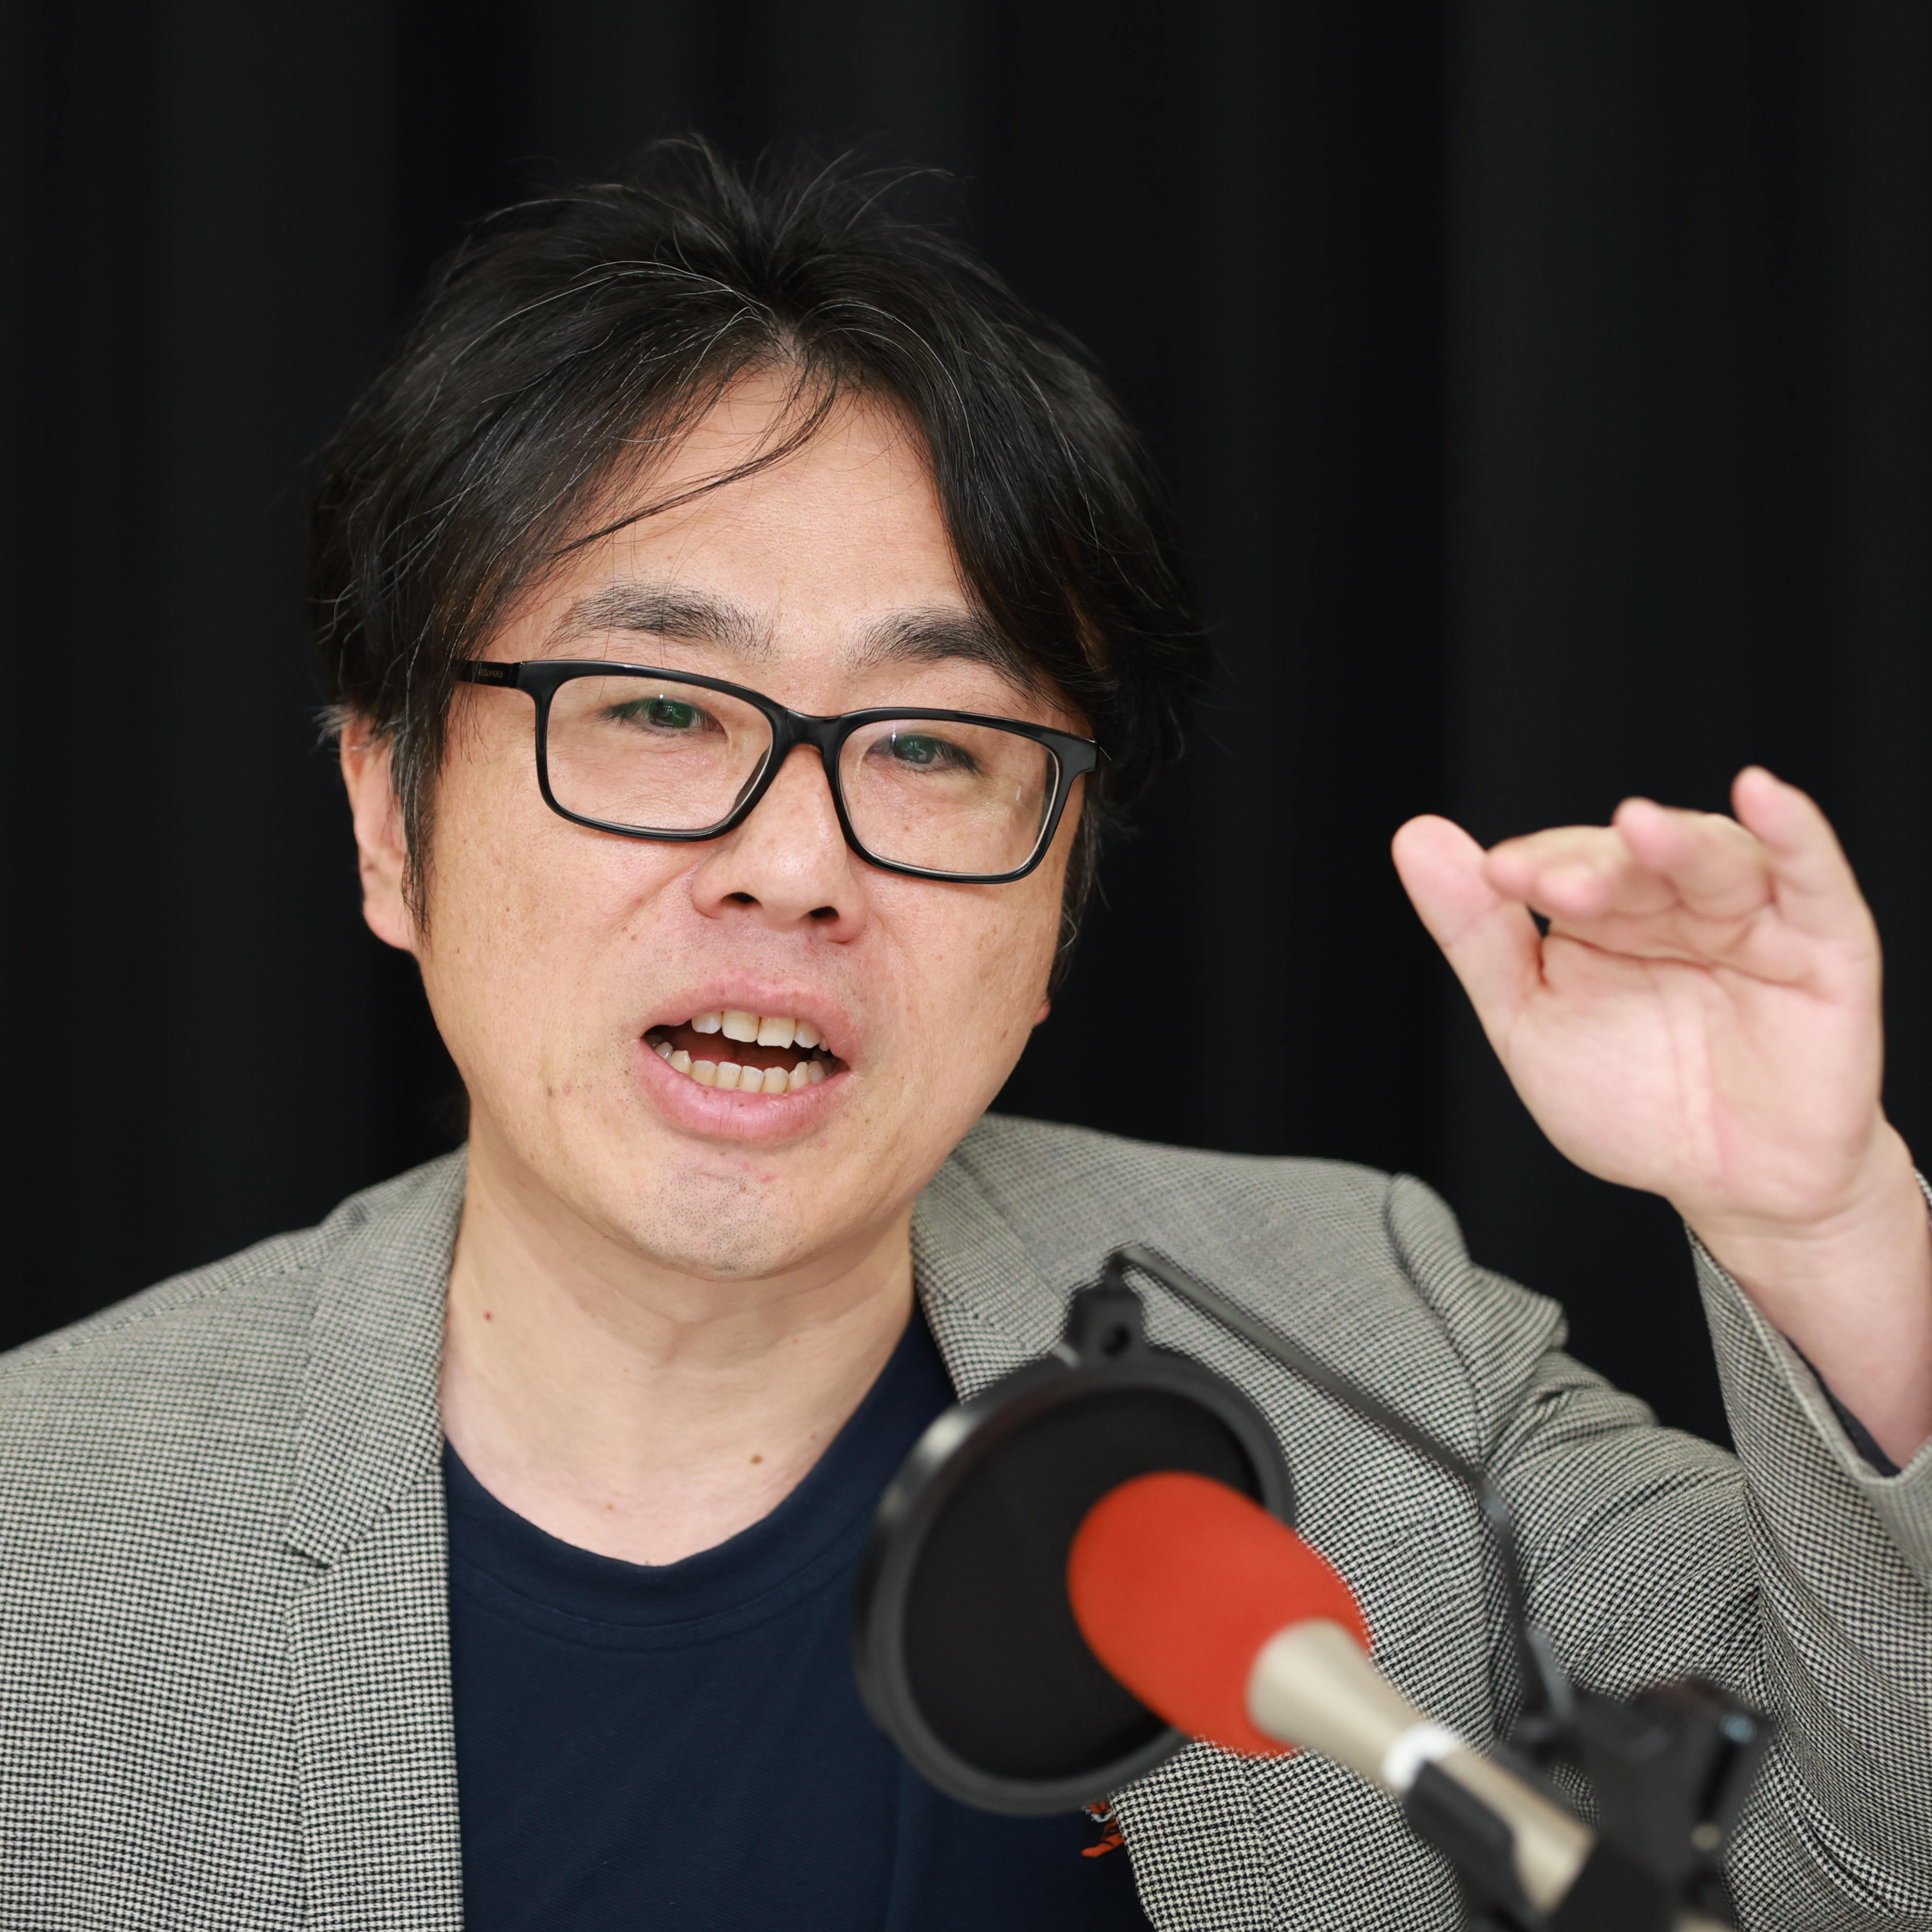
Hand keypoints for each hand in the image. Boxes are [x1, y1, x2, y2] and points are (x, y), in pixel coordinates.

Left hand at [1393, 768, 1931, 1463]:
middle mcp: (1677, 905)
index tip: (1498, 875)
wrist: (1729, 1185)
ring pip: (1716, 860)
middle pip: (1637, 861)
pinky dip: (1794, 832)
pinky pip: (1815, 879)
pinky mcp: (1827, 949)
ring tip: (1636, 828)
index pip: (1567, 864)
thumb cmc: (1633, 1104)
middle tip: (1553, 882)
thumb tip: (1415, 837)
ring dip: (1675, 844)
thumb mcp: (1532, 1022)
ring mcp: (1754, 920)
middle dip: (1596, 866)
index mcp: (1605, 916)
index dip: (1537, 864)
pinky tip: (1763, 794)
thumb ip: (1478, 936)